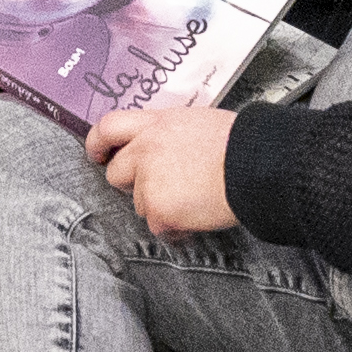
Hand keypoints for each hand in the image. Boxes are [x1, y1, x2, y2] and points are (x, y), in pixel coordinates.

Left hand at [88, 106, 238, 236]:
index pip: (108, 126)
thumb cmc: (240, 145)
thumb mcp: (198, 123)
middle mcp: (146, 148)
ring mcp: (149, 179)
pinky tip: (197, 217)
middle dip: (133, 185)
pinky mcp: (158, 208)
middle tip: (160, 190)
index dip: (97, 143)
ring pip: (139, 204)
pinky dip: (176, 228)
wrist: (255, 166)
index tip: (96, 154)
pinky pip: (158, 227)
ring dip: (161, 208)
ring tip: (194, 201)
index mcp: (156, 123)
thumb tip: (163, 150)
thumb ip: (169, 135)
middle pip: (116, 173)